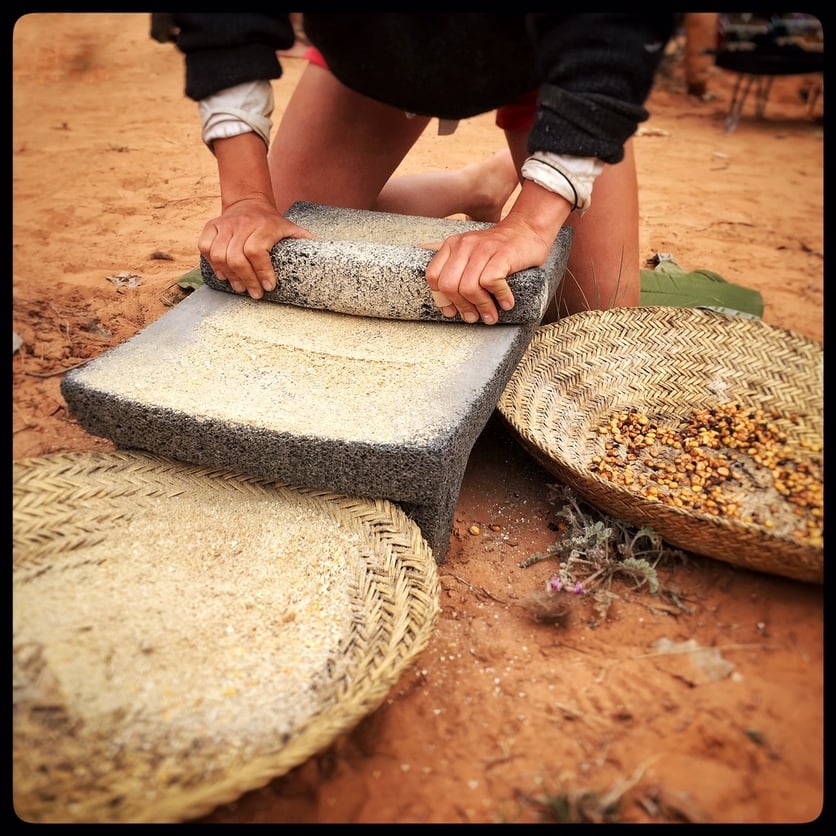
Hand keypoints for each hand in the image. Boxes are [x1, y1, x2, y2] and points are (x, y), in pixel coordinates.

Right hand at [198, 195, 313, 298]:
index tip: (268, 287)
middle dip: (246, 280)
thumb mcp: (290, 227)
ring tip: (239, 286)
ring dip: (229, 275)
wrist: (248, 201)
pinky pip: (205, 247)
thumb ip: (304, 240)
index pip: (257, 251)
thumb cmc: (272, 222)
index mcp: (264, 225)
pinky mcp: (211, 226)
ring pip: (219, 255)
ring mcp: (224, 224)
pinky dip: (211, 263)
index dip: (261, 271)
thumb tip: (327, 252)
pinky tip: (223, 274)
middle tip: (254, 293)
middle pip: (237, 258)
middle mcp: (242, 224)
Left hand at [424, 216, 550, 324]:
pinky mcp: (501, 254)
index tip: (452, 312)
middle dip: (462, 307)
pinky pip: (490, 282)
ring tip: (491, 315)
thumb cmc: (500, 248)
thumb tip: (438, 294)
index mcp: (452, 246)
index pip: (433, 277)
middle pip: (449, 286)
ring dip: (482, 307)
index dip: (441, 298)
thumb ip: (455, 267)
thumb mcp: (471, 252)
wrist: (529, 229)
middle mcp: (464, 245)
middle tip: (474, 317)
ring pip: (469, 288)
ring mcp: (482, 249)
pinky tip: (506, 303)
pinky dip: (499, 297)